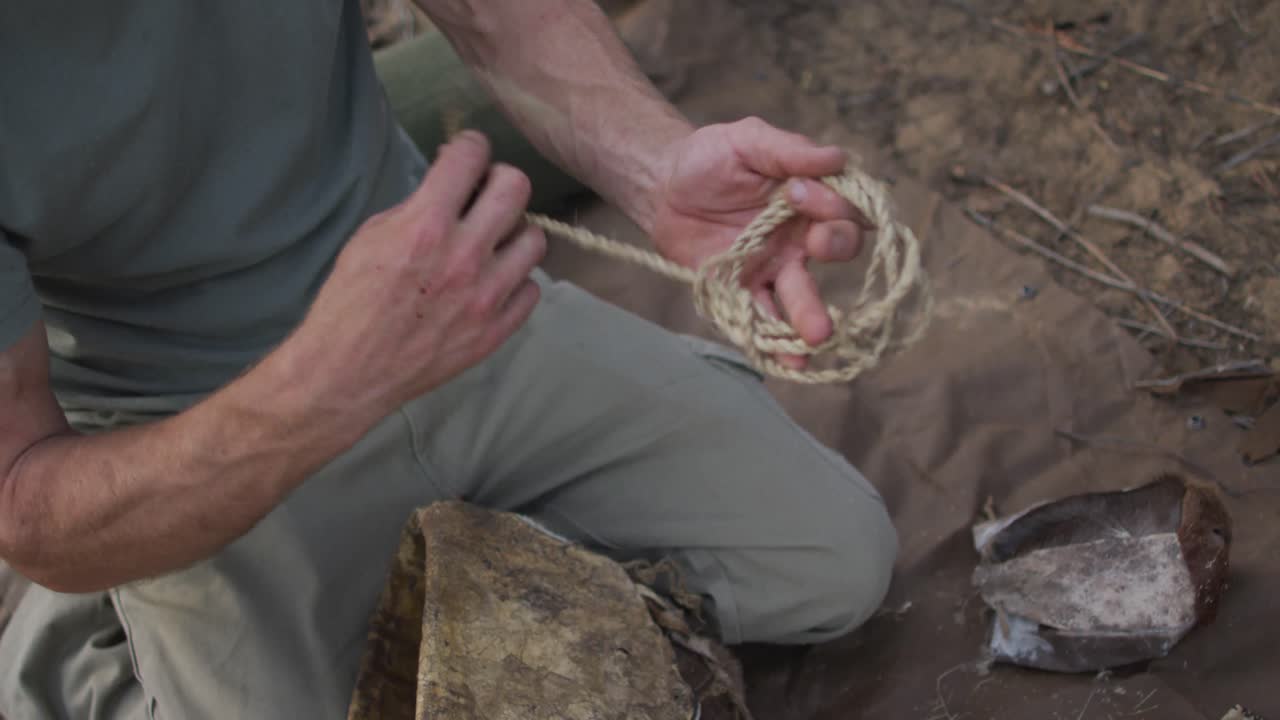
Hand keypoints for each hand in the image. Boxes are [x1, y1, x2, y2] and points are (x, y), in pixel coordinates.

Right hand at [290, 131, 545, 421]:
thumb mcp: (371, 237)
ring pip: (534, 239)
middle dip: (500, 180)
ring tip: (492, 243)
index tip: (467, 153)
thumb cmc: (351, 301)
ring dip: (513, 234)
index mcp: (425, 226)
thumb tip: (448, 185)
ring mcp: (486, 296)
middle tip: (485, 193)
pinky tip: (492, 283)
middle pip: (516, 188)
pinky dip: (514, 282)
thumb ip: (416, 207)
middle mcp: (464, 256)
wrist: (350, 371)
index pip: (470, 157)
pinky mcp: (496, 330)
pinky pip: (530, 289)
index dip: (469, 146)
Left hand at [649, 118, 871, 368]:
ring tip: (819, 334)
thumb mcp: (747, 140)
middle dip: (836, 248)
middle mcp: (800, 236)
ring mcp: (774, 267)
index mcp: (810, 197)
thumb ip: (789, 149)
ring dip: (812, 315)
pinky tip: (789, 361)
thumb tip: (837, 158)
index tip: (799, 192)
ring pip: (803, 294)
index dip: (835, 202)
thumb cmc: (709, 158)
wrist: (663, 188)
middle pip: (838, 249)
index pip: (843, 204)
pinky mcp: (743, 289)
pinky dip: (774, 341)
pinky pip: (762, 318)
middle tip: (817, 243)